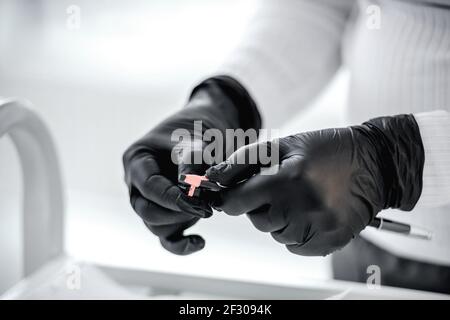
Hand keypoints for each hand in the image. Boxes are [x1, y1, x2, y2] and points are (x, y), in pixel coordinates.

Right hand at [123, 76, 260, 254]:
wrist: (213, 127)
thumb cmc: (201, 129)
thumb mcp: (197, 139)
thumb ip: (192, 162)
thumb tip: (189, 192)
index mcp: (138, 160)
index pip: (148, 187)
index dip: (171, 198)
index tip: (199, 201)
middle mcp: (139, 183)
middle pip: (147, 211)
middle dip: (177, 212)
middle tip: (207, 207)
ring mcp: (153, 201)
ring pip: (157, 226)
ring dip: (183, 222)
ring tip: (211, 208)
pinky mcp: (169, 214)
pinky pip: (167, 238)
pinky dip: (181, 244)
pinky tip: (200, 242)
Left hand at [207, 114, 423, 255]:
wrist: (372, 165)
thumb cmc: (325, 151)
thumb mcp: (282, 145)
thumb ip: (243, 161)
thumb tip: (213, 178)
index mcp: (285, 179)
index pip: (237, 203)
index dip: (234, 198)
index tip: (237, 195)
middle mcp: (300, 208)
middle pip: (257, 220)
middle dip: (261, 206)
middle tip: (282, 187)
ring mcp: (317, 228)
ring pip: (277, 234)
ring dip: (281, 219)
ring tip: (302, 197)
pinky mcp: (329, 242)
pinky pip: (296, 245)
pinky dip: (298, 232)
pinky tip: (312, 212)